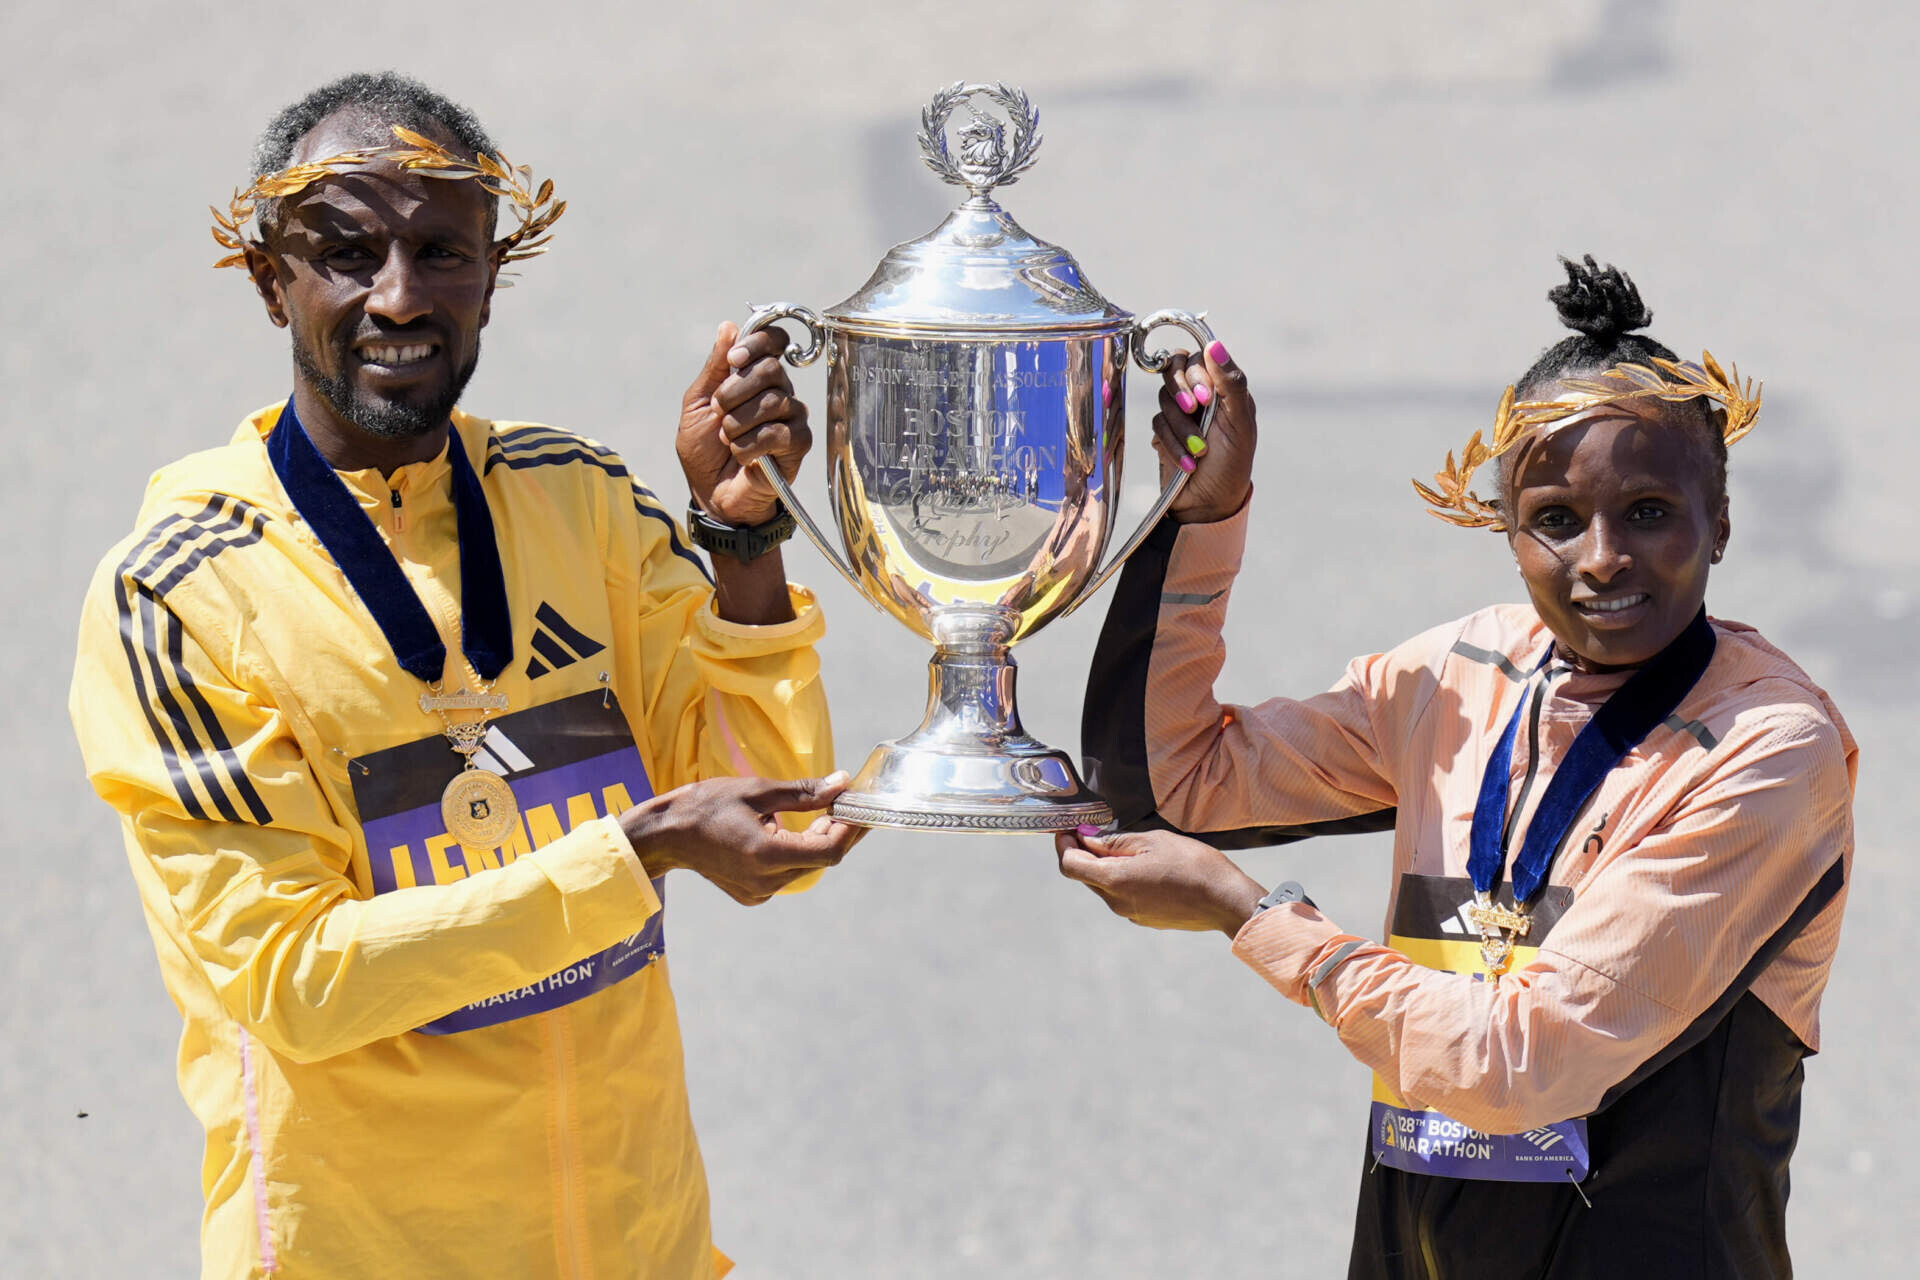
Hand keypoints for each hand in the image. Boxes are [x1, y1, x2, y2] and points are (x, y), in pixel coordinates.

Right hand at [620, 772, 862, 903]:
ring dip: (817, 839)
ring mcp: (759, 892)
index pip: (829, 850)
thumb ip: (804, 792)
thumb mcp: (758, 790)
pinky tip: (789, 828)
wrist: (666, 834)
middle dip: (837, 830)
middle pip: (821, 859)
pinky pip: (788, 872)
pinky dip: (797, 850)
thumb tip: (842, 784)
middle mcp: (767, 882)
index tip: (859, 805)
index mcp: (767, 856)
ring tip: (819, 811)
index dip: (850, 829)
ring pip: (806, 866)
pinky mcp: (753, 894)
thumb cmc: (706, 805)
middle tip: (844, 802)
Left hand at [677, 321, 812, 525]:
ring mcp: (792, 417)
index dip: (757, 343)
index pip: (773, 340)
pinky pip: (777, 433)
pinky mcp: (799, 444)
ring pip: (772, 401)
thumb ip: (714, 368)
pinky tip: (742, 457)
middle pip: (771, 368)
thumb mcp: (698, 405)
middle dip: (735, 392)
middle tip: (719, 412)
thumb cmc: (704, 451)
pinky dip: (749, 447)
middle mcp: (780, 391)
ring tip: (728, 441)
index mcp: (756, 375)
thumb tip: (728, 327)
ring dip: (737, 424)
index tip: (733, 361)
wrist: (712, 494)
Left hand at [1055, 827, 1264, 936]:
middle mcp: (1116, 903)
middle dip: (1083, 853)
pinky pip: (1123, 896)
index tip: (1068, 828)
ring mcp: (1130, 914)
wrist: (1225, 900)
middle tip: (1093, 830)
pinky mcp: (1145, 919)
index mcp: (1114, 881)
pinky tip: (1143, 866)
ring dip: (1104, 866)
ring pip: (1104, 887)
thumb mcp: (1153, 841)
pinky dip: (1122, 879)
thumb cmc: (1192, 865)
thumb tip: (1088, 839)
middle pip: (1085, 876)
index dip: (1063, 845)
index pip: (1069, 865)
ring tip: (1124, 846)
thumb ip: (1115, 841)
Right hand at [1147, 339, 1256, 523]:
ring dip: (1182, 428)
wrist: (1209, 505)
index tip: (1207, 398)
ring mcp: (1180, 412)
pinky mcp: (1164, 431)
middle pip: (1173, 369)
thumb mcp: (1238, 424)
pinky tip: (1188, 463)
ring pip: (1164, 399)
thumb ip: (1231, 383)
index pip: (1199, 357)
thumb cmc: (1232, 465)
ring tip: (1200, 451)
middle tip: (1195, 412)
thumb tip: (1215, 344)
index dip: (1197, 373)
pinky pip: (1157, 424)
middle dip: (1182, 392)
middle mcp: (1201, 394)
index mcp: (1224, 387)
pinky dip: (1173, 445)